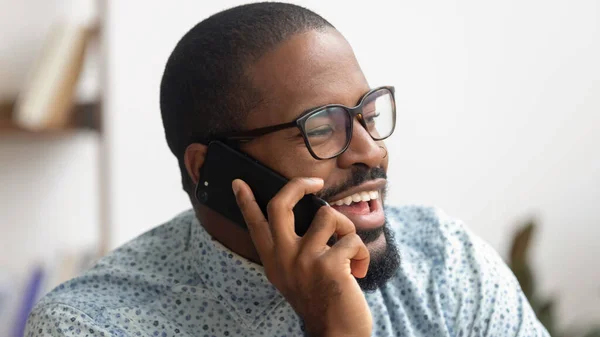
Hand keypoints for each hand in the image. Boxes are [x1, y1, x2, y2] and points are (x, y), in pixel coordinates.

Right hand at [232, 177, 371, 336]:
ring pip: (328, 215)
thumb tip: (310, 215)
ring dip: (346, 227)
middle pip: (280, 205)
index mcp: (273, 259)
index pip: (254, 224)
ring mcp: (304, 260)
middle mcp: (283, 257)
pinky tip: (358, 271)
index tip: (238, 182)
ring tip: (349, 248)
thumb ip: (292, 249)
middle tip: (315, 182)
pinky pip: (351, 239)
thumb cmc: (321, 300)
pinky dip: (361, 253)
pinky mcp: (329, 265)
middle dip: (299, 185)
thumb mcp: (294, 276)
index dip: (246, 201)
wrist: (336, 333)